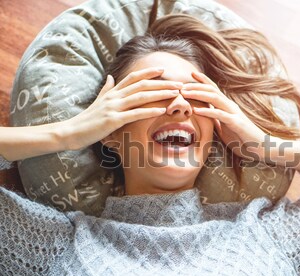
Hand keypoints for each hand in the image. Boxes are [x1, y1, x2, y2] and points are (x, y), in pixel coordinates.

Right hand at [64, 67, 182, 149]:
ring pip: (141, 96)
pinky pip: (135, 114)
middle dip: (162, 83)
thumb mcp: (98, 101)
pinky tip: (162, 110)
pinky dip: (150, 111)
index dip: (148, 72)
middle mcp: (114, 96)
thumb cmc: (87, 119)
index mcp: (112, 92)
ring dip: (160, 93)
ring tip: (175, 93)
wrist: (71, 132)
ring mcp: (114, 107)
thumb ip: (106, 88)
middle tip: (178, 83)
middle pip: (142, 85)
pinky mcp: (113, 120)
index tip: (162, 69)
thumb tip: (111, 76)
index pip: (133, 77)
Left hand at [180, 71, 266, 159]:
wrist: (261, 148)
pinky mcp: (236, 123)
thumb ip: (216, 121)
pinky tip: (196, 110)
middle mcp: (231, 106)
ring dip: (198, 94)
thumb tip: (206, 119)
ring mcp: (234, 113)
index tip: (190, 74)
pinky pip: (220, 115)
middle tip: (180, 85)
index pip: (214, 89)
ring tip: (185, 93)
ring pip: (215, 98)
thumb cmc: (243, 139)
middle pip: (211, 90)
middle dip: (195, 86)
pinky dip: (207, 111)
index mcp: (227, 107)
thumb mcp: (225, 129)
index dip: (202, 81)